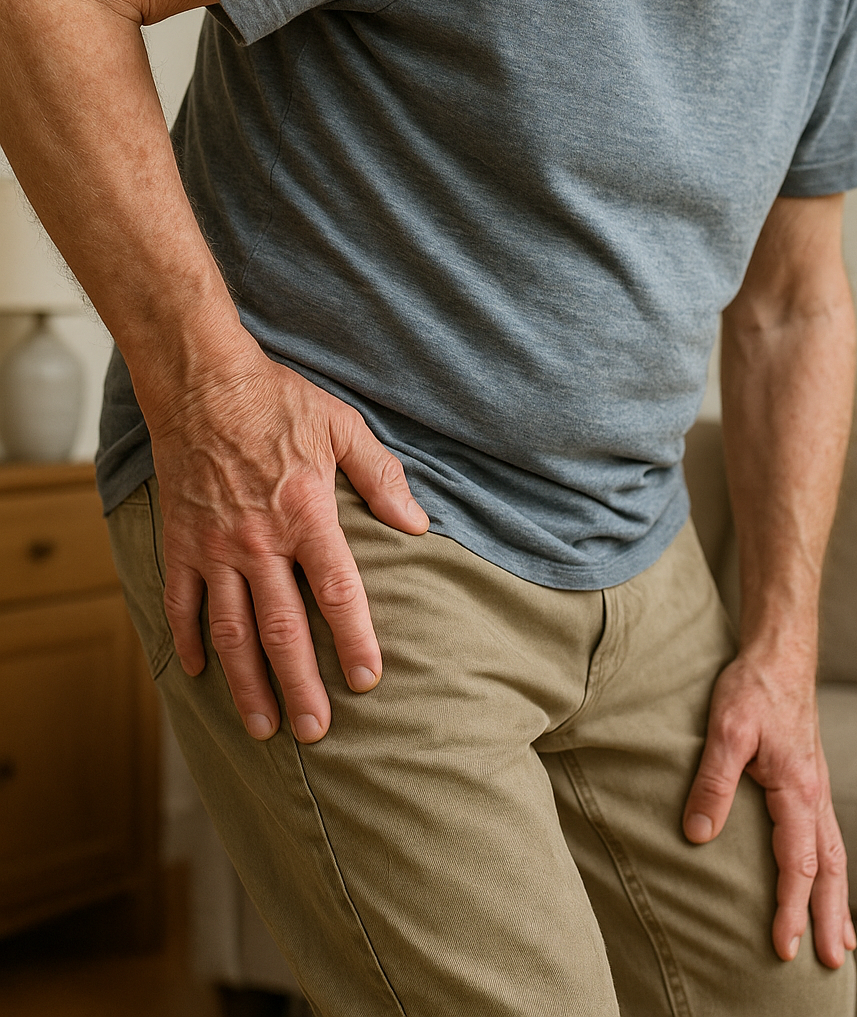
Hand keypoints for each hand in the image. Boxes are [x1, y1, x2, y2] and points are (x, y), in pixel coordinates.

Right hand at [146, 337, 429, 743]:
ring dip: (247, 683)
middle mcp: (258, 541)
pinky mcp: (180, 542)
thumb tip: (418, 523)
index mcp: (305, 514)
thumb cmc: (277, 400)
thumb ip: (381, 476)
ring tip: (263, 727)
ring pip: (231, 630)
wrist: (200, 381)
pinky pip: (182, 603)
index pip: (337, 592)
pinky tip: (200, 673)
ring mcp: (214, 546)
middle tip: (316, 733)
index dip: (355, 641)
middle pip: (282, 628)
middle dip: (299, 685)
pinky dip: (190, 641)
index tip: (367, 681)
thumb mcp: (342, 426)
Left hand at [682, 651, 855, 967]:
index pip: (797, 863)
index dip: (790, 908)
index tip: (782, 947)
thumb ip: (713, 782)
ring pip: (835, 854)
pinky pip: (829, 835)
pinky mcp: (810, 779)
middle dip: (828, 918)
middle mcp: (816, 794)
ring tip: (840, 941)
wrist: (780, 653)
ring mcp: (818, 787)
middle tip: (830, 964)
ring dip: (837, 900)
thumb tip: (698, 835)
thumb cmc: (752, 687)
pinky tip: (827, 881)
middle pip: (829, 869)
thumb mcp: (725, 730)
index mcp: (798, 789)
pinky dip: (833, 869)